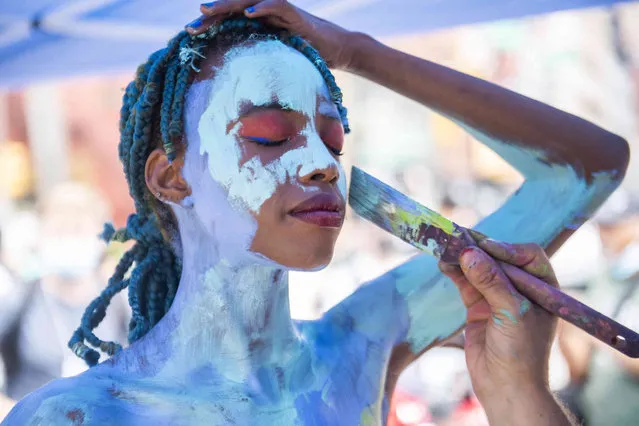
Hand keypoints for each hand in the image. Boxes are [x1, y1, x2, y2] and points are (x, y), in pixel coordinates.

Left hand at [186, 0, 356, 69]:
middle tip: (191, 26)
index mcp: (259, 23)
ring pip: (250, 1)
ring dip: (228, 5)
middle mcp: (267, 13)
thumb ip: (260, 66)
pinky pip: (278, 6)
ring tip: (208, 11)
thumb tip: (238, 88)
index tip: (190, 34)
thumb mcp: (278, 63)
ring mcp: (281, 11)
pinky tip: (249, 13)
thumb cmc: (307, 59)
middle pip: (234, 8)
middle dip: (212, 16)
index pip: (230, 20)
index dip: (211, 25)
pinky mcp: (296, 15)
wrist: (338, 50)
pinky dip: (264, 8)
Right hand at [439, 240, 568, 424]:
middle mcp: (521, 289)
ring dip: (463, 259)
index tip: (485, 248)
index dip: (506, 248)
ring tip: (446, 249)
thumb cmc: (521, 351)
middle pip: (499, 258)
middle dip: (479, 250)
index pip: (527, 255)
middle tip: (459, 239)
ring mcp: (498, 298)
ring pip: (479, 269)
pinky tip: (444, 264)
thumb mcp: (512, 311)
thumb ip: (491, 281)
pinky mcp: (478, 308)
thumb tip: (469, 253)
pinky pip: (465, 283)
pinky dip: (455, 273)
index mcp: (542, 288)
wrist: (506, 388)